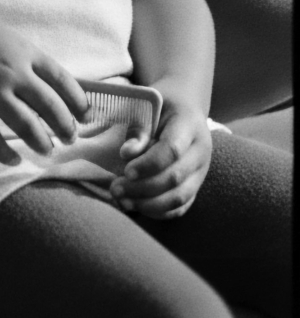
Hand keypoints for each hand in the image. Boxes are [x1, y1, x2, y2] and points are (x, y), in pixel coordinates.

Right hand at [0, 5, 89, 165]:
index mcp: (23, 50)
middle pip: (50, 107)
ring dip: (42, 143)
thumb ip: (26, 59)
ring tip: (47, 150)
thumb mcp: (3, 36)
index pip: (62, 80)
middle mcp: (11, 71)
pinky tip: (14, 158)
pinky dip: (7, 154)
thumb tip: (51, 87)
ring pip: (27, 127)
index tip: (85, 116)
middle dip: (66, 127)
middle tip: (70, 138)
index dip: (78, 102)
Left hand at [108, 95, 211, 219]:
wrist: (185, 107)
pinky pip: (181, 207)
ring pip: (180, 198)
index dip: (148, 164)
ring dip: (148, 204)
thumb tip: (126, 154)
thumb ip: (138, 128)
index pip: (172, 150)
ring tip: (122, 201)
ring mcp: (201, 172)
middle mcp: (201, 151)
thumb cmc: (161, 105)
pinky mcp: (196, 186)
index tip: (125, 171)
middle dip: (142, 188)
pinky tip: (137, 206)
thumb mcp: (149, 105)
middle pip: (175, 178)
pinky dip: (158, 212)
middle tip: (115, 189)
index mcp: (190, 125)